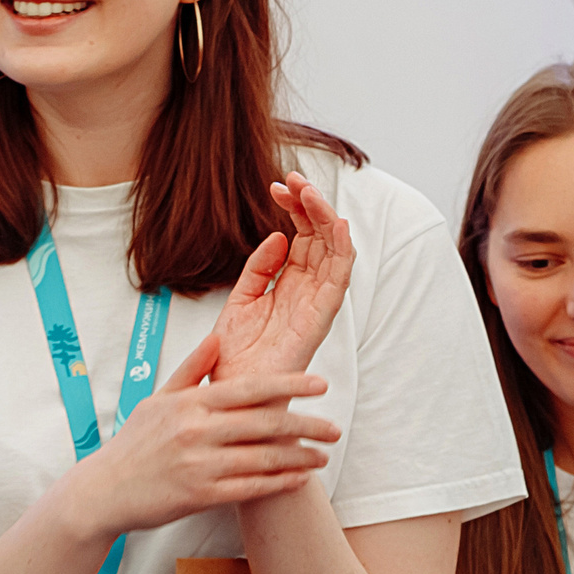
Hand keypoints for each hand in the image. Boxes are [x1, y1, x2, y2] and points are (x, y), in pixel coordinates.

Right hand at [64, 332, 341, 536]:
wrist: (104, 490)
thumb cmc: (134, 443)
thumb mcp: (158, 399)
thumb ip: (192, 369)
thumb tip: (218, 337)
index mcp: (189, 403)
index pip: (250, 389)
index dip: (290, 386)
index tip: (321, 385)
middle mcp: (196, 431)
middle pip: (265, 424)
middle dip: (307, 426)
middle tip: (334, 428)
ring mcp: (198, 465)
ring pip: (263, 459)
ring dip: (300, 458)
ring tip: (322, 456)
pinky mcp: (199, 496)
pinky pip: (251, 488)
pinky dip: (279, 483)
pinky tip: (299, 480)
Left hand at [209, 173, 354, 381]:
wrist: (231, 394)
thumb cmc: (234, 356)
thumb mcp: (240, 301)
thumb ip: (258, 269)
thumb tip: (277, 236)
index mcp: (288, 284)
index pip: (300, 236)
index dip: (293, 209)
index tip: (276, 187)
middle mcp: (307, 290)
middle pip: (319, 237)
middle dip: (309, 205)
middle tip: (292, 179)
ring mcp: (316, 302)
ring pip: (334, 251)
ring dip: (326, 218)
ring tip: (309, 192)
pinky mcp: (321, 318)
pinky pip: (340, 280)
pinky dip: (342, 251)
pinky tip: (336, 225)